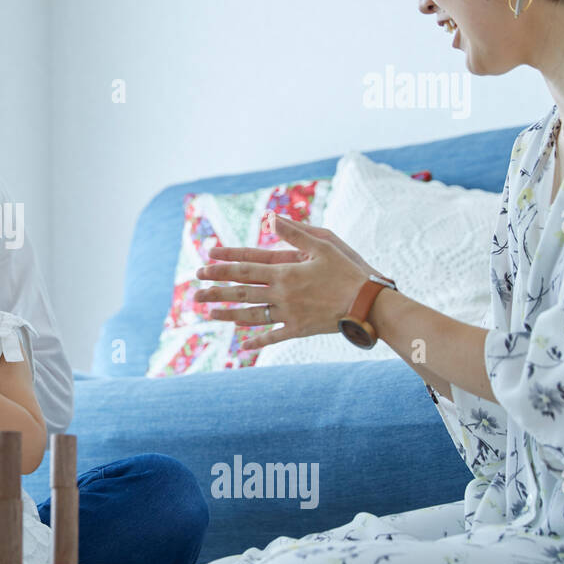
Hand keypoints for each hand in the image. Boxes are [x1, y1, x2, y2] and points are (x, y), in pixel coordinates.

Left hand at [194, 215, 375, 350]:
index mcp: (285, 272)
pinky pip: (273, 336)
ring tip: (210, 314)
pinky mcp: (299, 329)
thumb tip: (272, 218)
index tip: (203, 266)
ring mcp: (289, 313)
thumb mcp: (324, 244)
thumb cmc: (348, 271)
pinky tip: (242, 346)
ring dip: (228, 315)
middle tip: (195, 294)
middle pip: (242, 293)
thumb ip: (295, 232)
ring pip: (252, 315)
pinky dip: (257, 341)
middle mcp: (282, 294)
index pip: (246, 268)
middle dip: (217, 292)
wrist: (367, 304)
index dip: (223, 267)